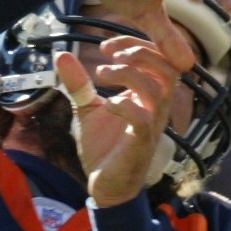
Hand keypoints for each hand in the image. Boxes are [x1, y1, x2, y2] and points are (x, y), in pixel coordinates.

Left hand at [57, 39, 183, 206]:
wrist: (105, 185)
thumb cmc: (104, 148)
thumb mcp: (87, 108)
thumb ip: (78, 82)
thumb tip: (61, 54)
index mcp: (147, 96)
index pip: (158, 59)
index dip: (136, 44)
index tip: (106, 46)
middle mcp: (155, 108)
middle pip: (168, 68)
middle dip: (141, 53)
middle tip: (110, 54)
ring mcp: (151, 126)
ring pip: (158, 90)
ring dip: (130, 75)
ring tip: (102, 75)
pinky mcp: (141, 144)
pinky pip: (143, 119)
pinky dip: (125, 106)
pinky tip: (107, 105)